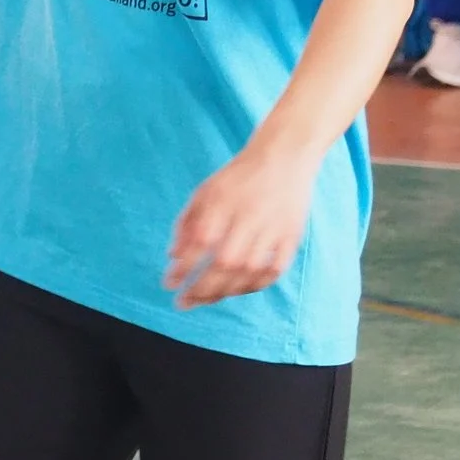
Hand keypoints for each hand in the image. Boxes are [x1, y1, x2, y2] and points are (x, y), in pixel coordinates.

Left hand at [165, 146, 316, 308]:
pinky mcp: (291, 237)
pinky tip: (236, 291)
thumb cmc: (237, 178)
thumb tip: (173, 256)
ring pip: (248, 272)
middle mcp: (248, 218)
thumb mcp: (205, 191)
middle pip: (225, 263)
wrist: (283, 158)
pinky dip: (254, 286)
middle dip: (201, 288)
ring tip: (205, 299)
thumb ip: (187, 222)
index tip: (168, 284)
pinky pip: (273, 271)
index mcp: (222, 203)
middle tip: (183, 302)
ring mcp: (272, 229)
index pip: (199, 243)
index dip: (182, 267)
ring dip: (224, 291)